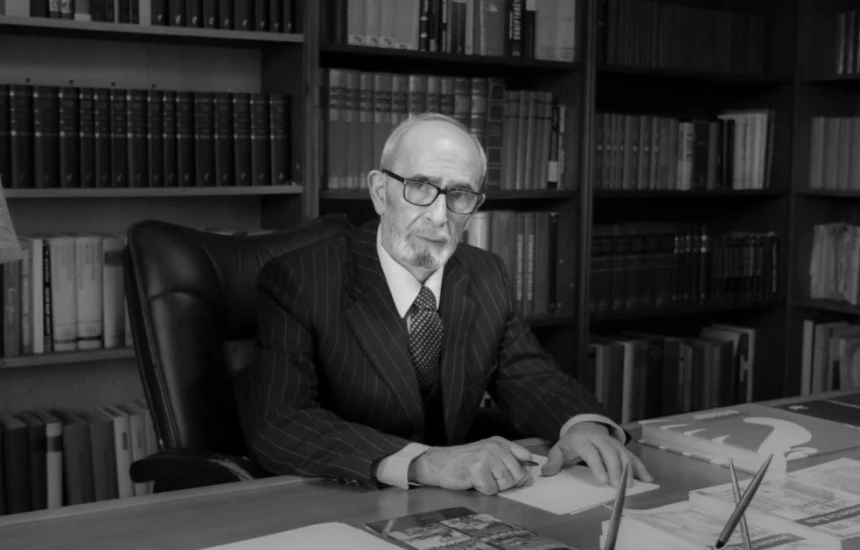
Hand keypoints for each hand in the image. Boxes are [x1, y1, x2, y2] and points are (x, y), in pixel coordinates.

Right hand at [409, 436, 535, 494]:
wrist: (439, 463)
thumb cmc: (465, 461)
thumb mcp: (488, 453)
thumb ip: (508, 461)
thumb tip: (529, 477)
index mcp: (499, 442)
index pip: (526, 456)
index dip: (524, 470)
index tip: (516, 476)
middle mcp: (495, 447)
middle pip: (518, 473)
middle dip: (508, 482)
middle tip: (492, 478)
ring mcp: (486, 458)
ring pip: (506, 483)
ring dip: (494, 486)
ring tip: (481, 477)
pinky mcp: (478, 470)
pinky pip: (492, 490)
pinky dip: (484, 490)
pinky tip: (474, 481)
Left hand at [541, 422, 652, 486]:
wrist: (584, 425)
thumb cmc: (571, 442)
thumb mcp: (559, 449)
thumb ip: (553, 461)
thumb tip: (545, 473)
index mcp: (583, 440)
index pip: (592, 453)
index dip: (598, 467)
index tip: (603, 481)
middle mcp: (600, 439)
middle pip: (610, 453)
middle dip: (615, 469)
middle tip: (618, 486)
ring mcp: (613, 442)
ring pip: (623, 454)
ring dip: (629, 469)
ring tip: (631, 486)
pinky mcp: (621, 447)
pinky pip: (632, 456)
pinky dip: (641, 467)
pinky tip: (648, 479)